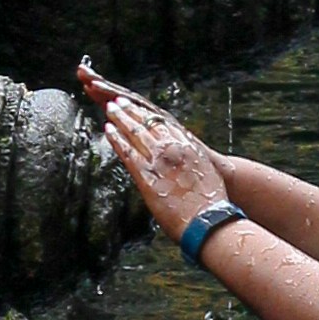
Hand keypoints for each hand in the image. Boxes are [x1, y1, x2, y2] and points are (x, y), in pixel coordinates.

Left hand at [88, 76, 229, 243]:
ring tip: (110, 109)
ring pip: (135, 132)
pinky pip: (127, 152)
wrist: (210, 217)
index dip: (145, 112)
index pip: (161, 122)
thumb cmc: (210, 200)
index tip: (135, 104)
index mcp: (187, 144)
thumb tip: (181, 163)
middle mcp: (172, 147)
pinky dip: (116, 139)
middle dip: (129, 110)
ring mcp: (158, 159)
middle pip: (146, 122)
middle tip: (116, 102)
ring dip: (120, 118)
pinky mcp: (147, 175)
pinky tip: (108, 130)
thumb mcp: (204, 172)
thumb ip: (189, 162)